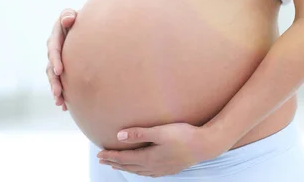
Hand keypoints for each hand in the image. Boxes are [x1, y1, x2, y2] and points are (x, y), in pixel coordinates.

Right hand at [45, 8, 77, 109]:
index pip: (53, 47)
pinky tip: (65, 106)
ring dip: (56, 90)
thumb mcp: (76, 15)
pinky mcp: (63, 67)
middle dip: (54, 80)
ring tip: (60, 102)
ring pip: (54, 76)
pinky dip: (62, 93)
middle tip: (58, 92)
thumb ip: (69, 16)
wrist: (91, 24)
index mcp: (56, 34)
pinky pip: (60, 81)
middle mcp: (54, 47)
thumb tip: (67, 20)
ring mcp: (58, 58)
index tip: (59, 71)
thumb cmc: (84, 18)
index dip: (55, 59)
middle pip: (51, 66)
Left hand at [96, 122, 222, 177]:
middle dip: (114, 162)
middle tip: (102, 160)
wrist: (203, 145)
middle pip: (129, 165)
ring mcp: (161, 169)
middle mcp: (153, 166)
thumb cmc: (183, 135)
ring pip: (138, 170)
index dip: (111, 156)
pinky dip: (139, 171)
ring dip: (125, 167)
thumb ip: (140, 133)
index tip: (100, 154)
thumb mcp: (160, 131)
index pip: (125, 158)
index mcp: (149, 157)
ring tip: (116, 165)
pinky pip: (148, 173)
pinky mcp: (169, 168)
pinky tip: (141, 169)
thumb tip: (119, 136)